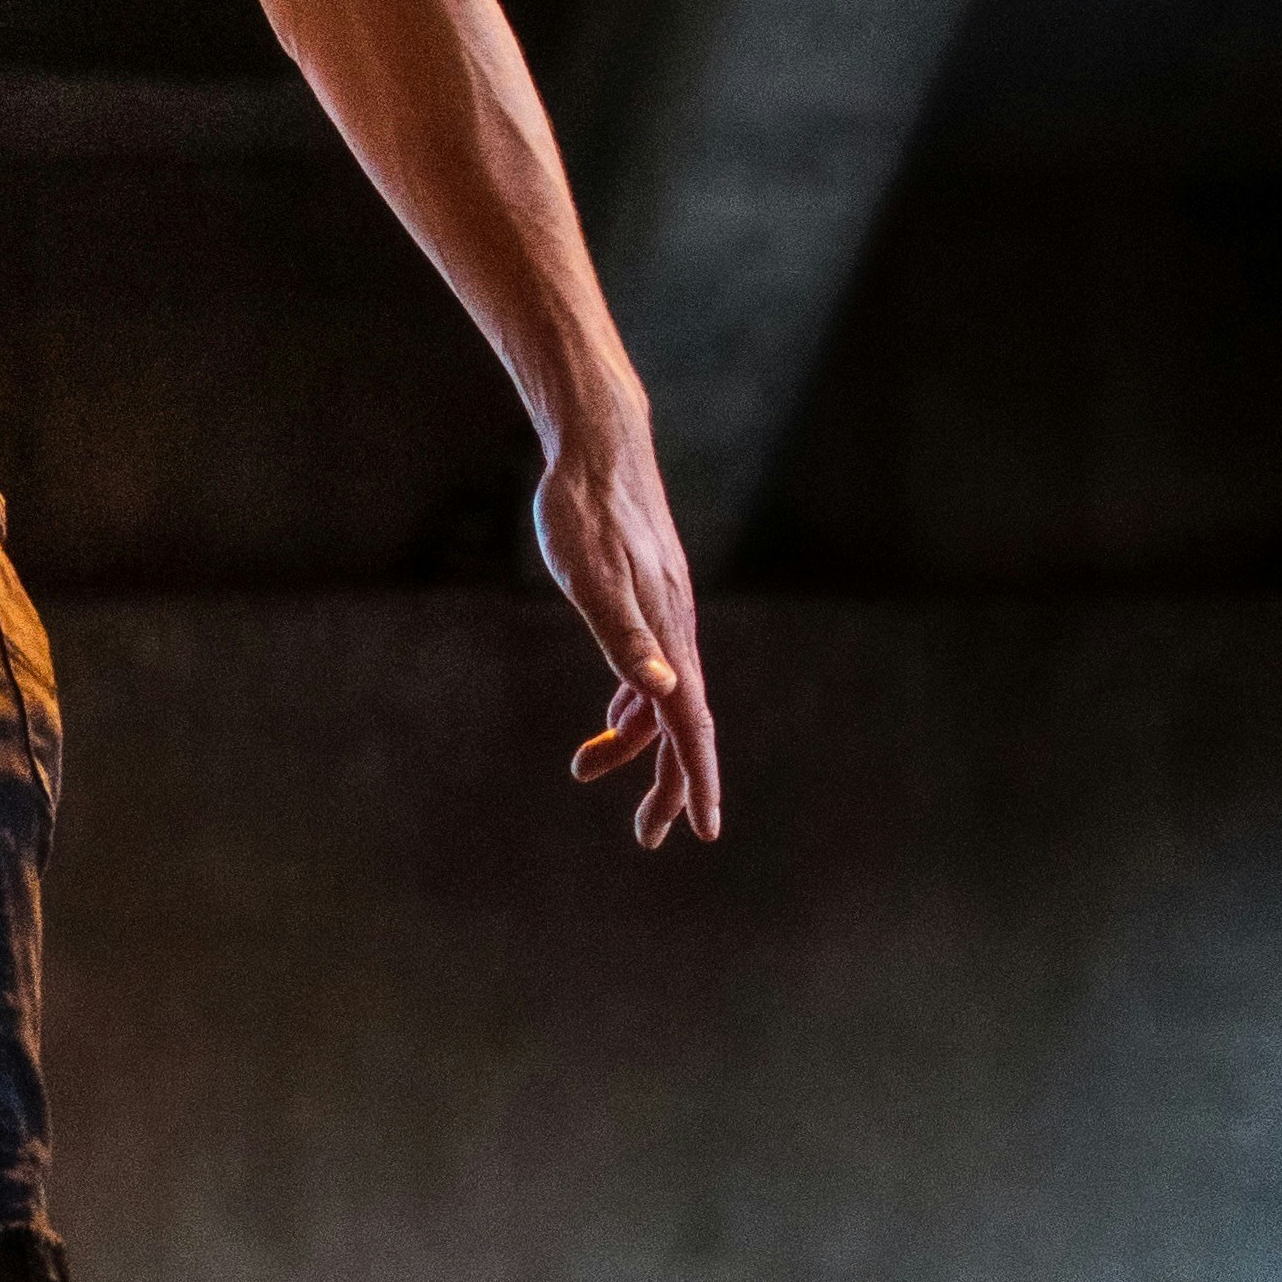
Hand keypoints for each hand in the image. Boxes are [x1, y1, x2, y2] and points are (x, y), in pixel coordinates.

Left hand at [533, 408, 718, 850]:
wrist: (600, 446)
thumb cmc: (585, 511)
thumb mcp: (592, 579)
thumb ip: (625, 639)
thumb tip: (660, 693)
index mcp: (670, 640)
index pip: (690, 728)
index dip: (694, 781)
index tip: (698, 831)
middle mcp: (677, 635)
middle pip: (680, 727)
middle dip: (665, 783)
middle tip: (647, 836)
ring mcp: (666, 619)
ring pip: (660, 702)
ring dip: (632, 744)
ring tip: (584, 769)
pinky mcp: (649, 602)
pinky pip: (650, 673)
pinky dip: (631, 705)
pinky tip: (612, 718)